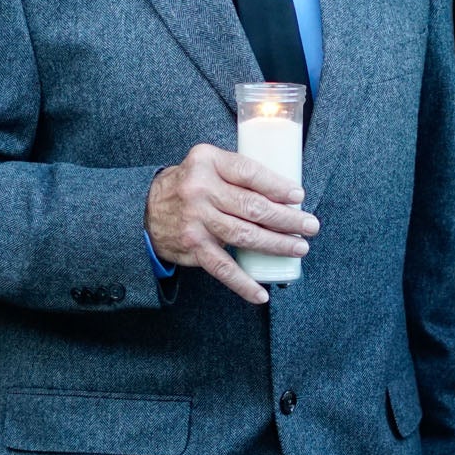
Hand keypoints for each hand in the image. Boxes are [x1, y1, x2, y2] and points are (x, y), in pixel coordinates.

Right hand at [145, 143, 318, 303]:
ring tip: (299, 248)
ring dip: (276, 244)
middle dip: (286, 218)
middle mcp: (200, 189)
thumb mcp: (207, 164)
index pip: (248, 172)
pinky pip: (222, 268)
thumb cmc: (189, 185)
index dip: (276, 185)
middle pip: (251, 206)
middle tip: (309, 225)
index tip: (298, 195)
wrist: (145, 211)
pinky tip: (262, 293)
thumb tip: (284, 192)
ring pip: (244, 235)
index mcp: (207, 161)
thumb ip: (237, 171)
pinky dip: (243, 283)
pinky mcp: (193, 247)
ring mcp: (196, 220)